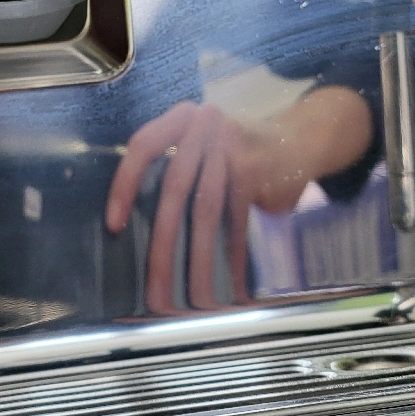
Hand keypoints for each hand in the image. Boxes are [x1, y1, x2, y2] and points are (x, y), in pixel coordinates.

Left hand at [105, 87, 372, 313]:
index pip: (144, 146)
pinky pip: (239, 220)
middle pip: (174, 188)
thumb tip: (139, 228)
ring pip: (206, 210)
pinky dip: (232, 255)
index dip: (125, 185)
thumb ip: (175, 166)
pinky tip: (229, 283)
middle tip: (154, 287)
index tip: (115, 225)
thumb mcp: (203, 141)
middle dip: (162, 243)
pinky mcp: (257, 169)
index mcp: (182, 117)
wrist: (300, 138)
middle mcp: (205, 125)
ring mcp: (233, 146)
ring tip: (192, 297)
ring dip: (197, 259)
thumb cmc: (237, 150)